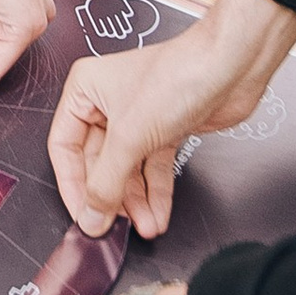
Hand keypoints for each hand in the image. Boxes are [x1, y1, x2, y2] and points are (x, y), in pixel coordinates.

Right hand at [49, 0, 295, 238]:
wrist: (231, 68)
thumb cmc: (179, 77)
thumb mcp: (129, 137)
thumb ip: (105, 183)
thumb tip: (90, 217)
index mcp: (85, 90)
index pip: (64, 147)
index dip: (73, 185)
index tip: (83, 214)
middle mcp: (108, 102)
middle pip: (97, 163)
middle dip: (110, 197)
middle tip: (113, 226)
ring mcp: (138, 117)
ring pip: (127, 169)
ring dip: (136, 201)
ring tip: (144, 226)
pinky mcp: (165, 129)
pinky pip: (153, 168)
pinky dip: (156, 192)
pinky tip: (158, 214)